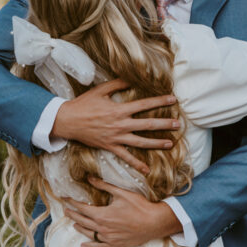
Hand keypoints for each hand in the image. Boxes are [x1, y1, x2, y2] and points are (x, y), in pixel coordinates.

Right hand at [52, 80, 179, 173]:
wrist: (68, 121)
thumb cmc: (84, 104)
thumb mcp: (101, 90)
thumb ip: (118, 84)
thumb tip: (132, 78)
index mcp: (120, 109)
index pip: (144, 104)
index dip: (159, 101)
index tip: (173, 99)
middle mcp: (121, 124)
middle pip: (147, 124)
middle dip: (164, 124)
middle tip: (178, 124)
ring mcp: (116, 137)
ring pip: (141, 142)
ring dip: (156, 143)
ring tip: (170, 144)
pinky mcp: (110, 147)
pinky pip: (126, 157)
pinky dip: (136, 163)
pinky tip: (147, 169)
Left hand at [63, 177, 179, 246]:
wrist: (154, 222)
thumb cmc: (139, 206)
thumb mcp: (121, 193)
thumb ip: (104, 186)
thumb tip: (89, 178)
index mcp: (102, 214)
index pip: (82, 208)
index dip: (72, 203)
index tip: (65, 198)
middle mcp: (102, 228)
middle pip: (82, 220)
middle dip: (72, 214)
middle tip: (65, 209)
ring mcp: (108, 237)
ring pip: (89, 233)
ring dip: (79, 227)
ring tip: (73, 222)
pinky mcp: (115, 244)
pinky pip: (99, 246)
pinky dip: (90, 245)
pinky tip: (83, 245)